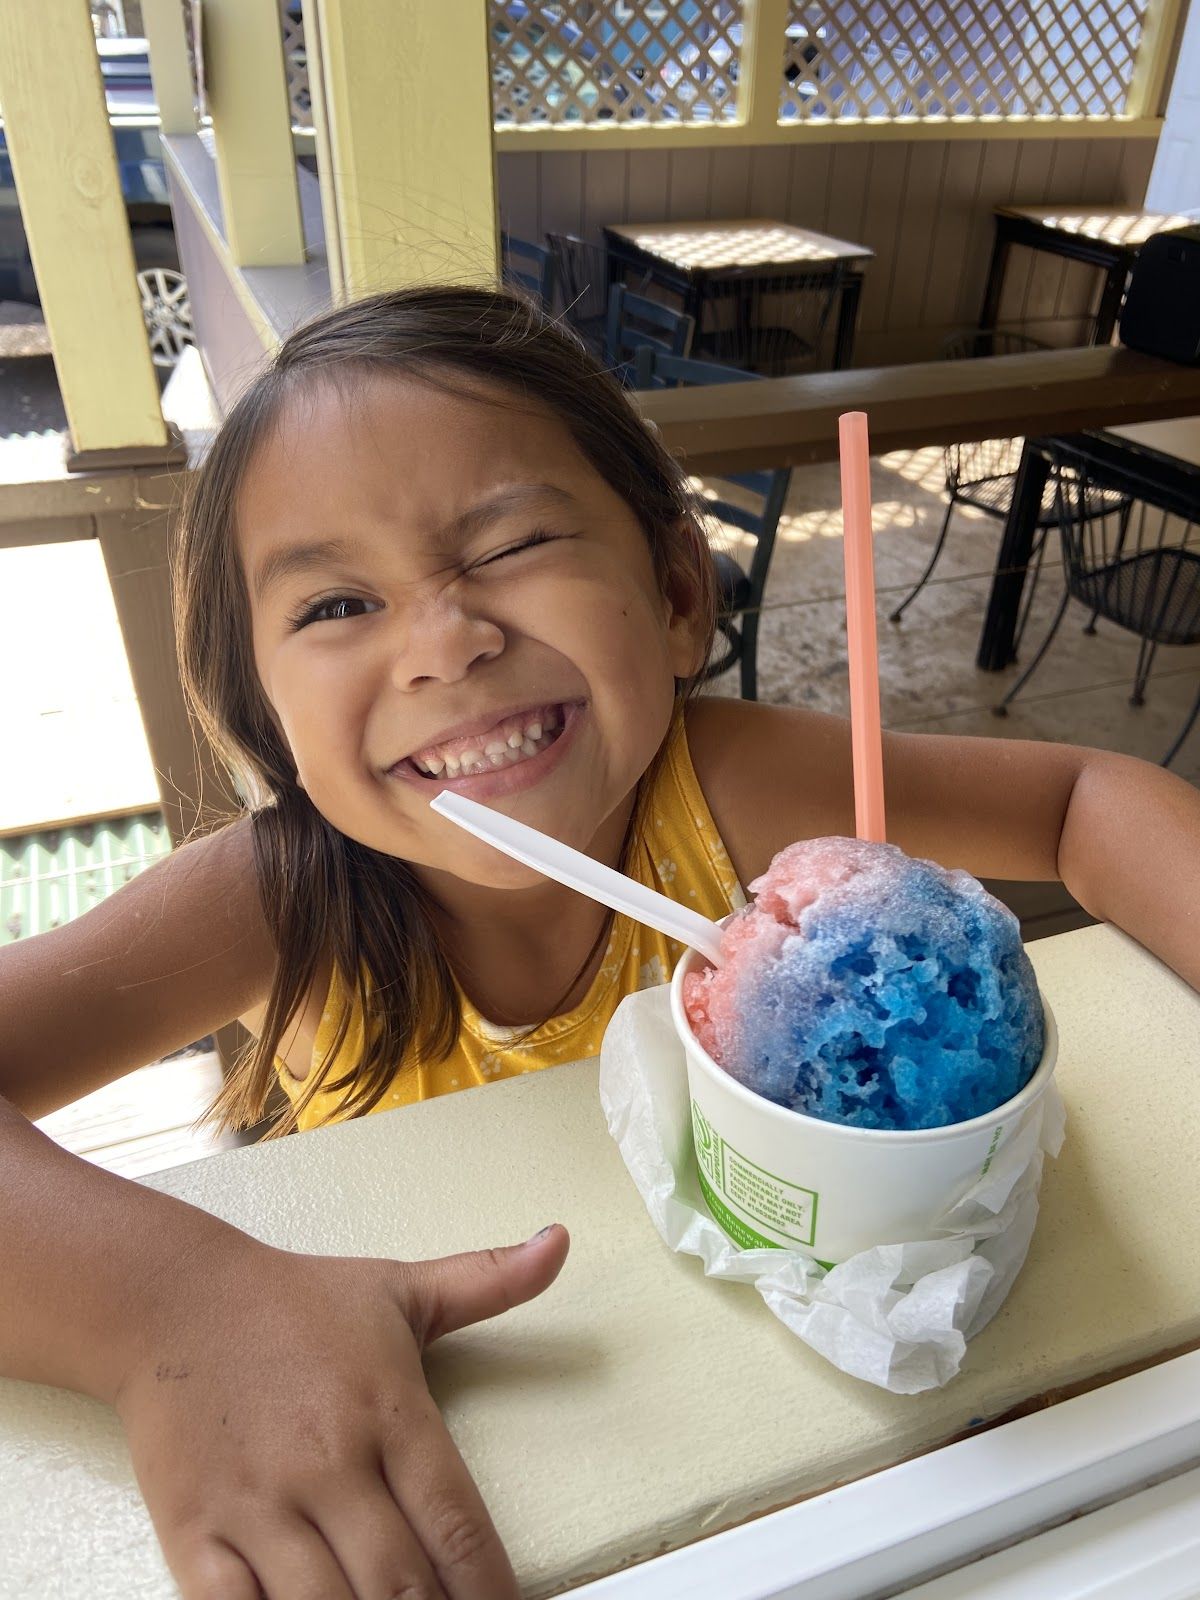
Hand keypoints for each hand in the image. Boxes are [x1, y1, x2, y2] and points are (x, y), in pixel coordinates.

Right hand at [113, 1224, 569, 1597]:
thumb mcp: (401, 1289)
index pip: (458, 1526)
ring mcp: (260, 1504)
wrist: (171, 1299)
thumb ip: (489, 1281)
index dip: (491, 1593)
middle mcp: (330, 1463)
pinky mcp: (196, 1532)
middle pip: (399, 1585)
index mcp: (389, 1411)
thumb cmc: (292, 1302)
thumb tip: (558, 1243)